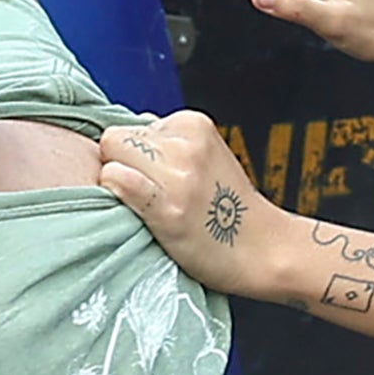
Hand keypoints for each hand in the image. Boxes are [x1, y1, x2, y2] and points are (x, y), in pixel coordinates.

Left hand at [93, 110, 308, 301]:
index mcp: (194, 124)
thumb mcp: (206, 156)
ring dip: (118, 182)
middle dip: (121, 164)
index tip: (155, 178)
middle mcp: (187, 143)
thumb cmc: (228, 211)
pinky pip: (115, 180)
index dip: (132, 155)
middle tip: (147, 192)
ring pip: (110, 157)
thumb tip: (126, 134)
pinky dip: (116, 194)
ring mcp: (178, 174)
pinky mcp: (168, 206)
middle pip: (115, 138)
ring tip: (147, 204)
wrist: (263, 250)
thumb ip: (169, 142)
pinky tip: (139, 211)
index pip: (129, 126)